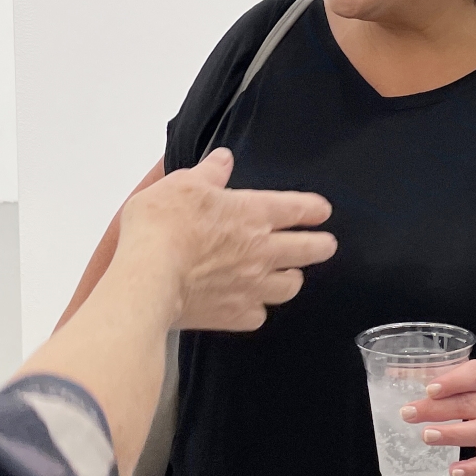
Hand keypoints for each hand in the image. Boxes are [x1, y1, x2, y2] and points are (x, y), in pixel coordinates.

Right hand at [119, 148, 337, 331]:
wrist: (149, 275)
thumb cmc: (163, 225)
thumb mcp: (183, 183)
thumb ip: (209, 173)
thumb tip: (223, 160)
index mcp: (252, 213)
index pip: (296, 209)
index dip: (313, 209)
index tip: (321, 211)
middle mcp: (261, 250)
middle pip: (306, 250)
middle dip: (320, 246)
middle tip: (326, 245)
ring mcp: (251, 286)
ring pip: (289, 286)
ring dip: (293, 279)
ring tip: (292, 276)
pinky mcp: (233, 315)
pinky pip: (257, 315)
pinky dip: (257, 309)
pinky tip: (250, 305)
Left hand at [400, 359, 475, 475]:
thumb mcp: (475, 374)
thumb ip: (439, 374)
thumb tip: (393, 374)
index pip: (473, 376)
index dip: (451, 381)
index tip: (430, 388)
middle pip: (468, 404)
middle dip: (436, 409)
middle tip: (408, 413)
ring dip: (452, 435)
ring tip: (427, 436)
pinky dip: (474, 468)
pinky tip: (454, 470)